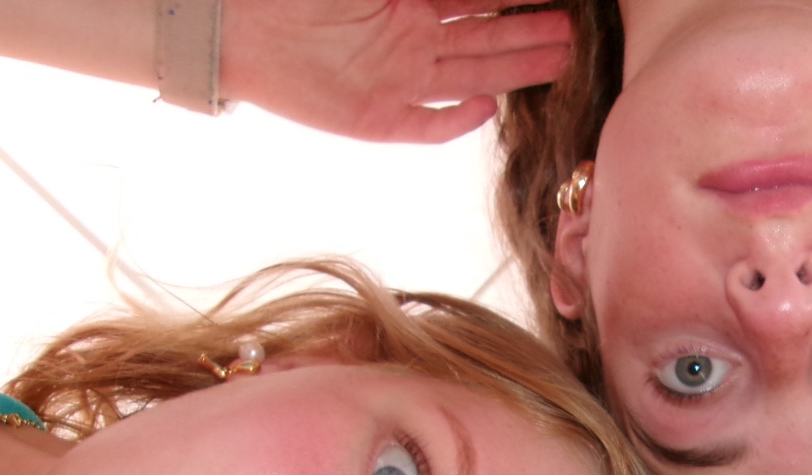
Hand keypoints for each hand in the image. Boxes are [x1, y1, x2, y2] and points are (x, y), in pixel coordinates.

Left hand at [220, 0, 569, 142]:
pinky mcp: (376, 119)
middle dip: (531, 35)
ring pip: (470, 76)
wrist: (235, 25)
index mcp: (410, 0)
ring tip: (559, 62)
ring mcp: (397, 80)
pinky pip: (427, 125)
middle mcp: (410, 42)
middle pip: (485, 40)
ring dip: (514, 70)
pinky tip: (487, 110)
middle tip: (576, 34)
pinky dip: (456, 120)